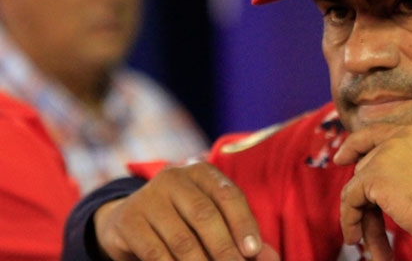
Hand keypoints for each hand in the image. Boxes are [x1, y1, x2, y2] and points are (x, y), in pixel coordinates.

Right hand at [93, 161, 278, 259]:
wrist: (129, 222)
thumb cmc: (184, 220)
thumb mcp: (212, 220)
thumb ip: (240, 234)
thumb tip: (269, 256)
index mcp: (201, 172)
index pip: (228, 195)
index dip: (243, 224)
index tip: (253, 251)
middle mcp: (173, 178)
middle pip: (205, 216)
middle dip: (225, 249)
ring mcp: (148, 198)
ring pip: (182, 239)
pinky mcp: (128, 221)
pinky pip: (156, 253)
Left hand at [333, 125, 411, 258]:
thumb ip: (407, 169)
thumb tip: (375, 183)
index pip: (378, 134)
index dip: (356, 145)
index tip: (341, 158)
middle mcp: (402, 137)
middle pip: (367, 166)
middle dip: (366, 201)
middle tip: (366, 232)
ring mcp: (387, 154)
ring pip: (358, 187)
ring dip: (361, 218)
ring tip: (370, 247)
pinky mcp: (375, 176)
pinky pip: (350, 200)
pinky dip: (349, 221)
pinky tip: (357, 239)